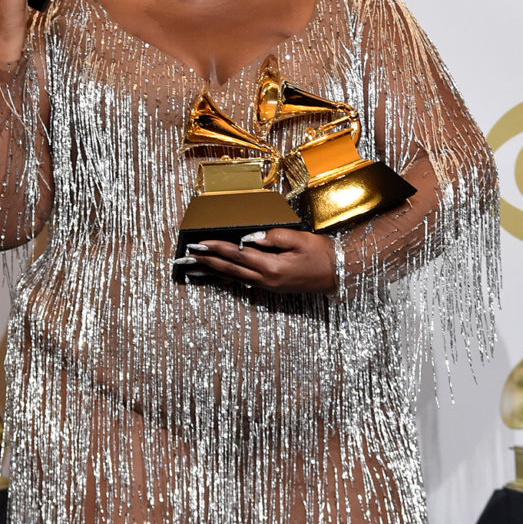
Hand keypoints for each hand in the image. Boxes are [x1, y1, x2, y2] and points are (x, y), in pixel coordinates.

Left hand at [177, 227, 337, 294]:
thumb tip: (250, 237)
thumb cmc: (320, 254)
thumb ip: (274, 237)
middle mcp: (265, 280)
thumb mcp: (300, 239)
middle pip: (229, 269)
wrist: (336, 273)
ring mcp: (266, 286)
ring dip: (211, 271)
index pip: (237, 254)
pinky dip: (226, 278)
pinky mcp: (269, 286)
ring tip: (193, 268)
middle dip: (206, 262)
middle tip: (186, 257)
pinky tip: (216, 276)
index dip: (216, 248)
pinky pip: (242, 282)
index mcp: (271, 267)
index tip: (198, 243)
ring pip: (232, 277)